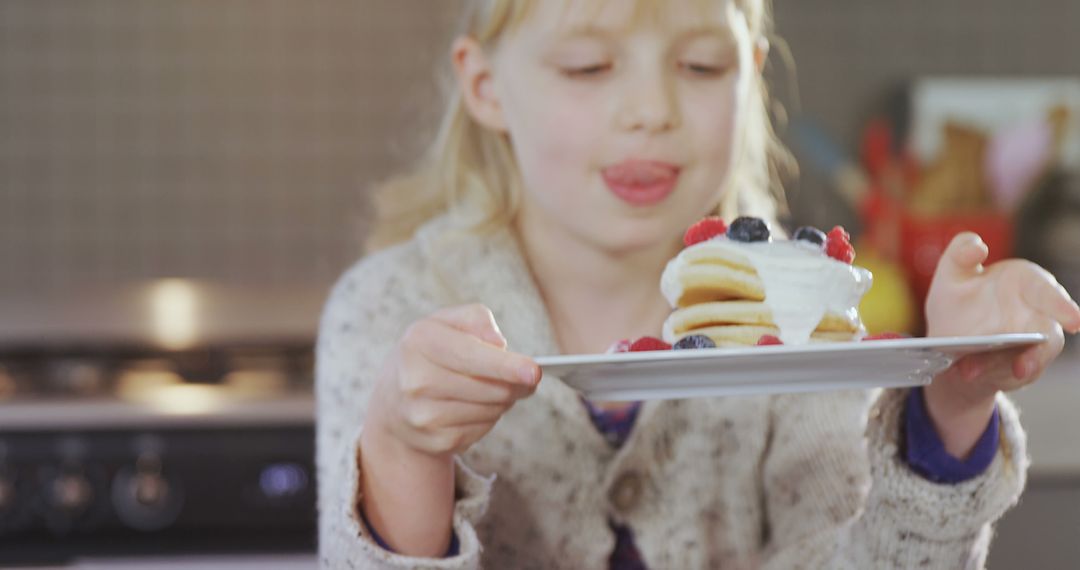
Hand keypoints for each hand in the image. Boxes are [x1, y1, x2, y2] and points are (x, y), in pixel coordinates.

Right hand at [359, 304, 538, 555]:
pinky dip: (488, 417)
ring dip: (503, 399)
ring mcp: (423, 415)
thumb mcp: (445, 322)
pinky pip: (483, 428)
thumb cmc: (430, 352)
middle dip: (515, 382)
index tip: (534, 372)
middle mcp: (416, 380)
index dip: (505, 365)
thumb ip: (475, 319)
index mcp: (419, 342)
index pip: (470, 355)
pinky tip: (472, 407)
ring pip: (492, 409)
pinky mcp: (435, 441)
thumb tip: (499, 344)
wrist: (393, 400)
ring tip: (489, 388)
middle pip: (490, 387)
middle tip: (523, 376)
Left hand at [923, 232, 1079, 457]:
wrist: (946, 340)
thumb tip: (977, 245)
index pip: (1049, 293)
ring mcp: (1029, 345)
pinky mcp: (1017, 368)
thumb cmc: (957, 299)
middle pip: (1048, 335)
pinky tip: (968, 373)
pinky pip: (1009, 374)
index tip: (1074, 320)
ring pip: (1029, 359)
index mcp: (1026, 284)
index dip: (1062, 306)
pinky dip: (991, 374)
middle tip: (1024, 367)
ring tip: (971, 370)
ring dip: (1004, 367)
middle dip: (1038, 353)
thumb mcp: (952, 274)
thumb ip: (961, 253)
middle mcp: (1035, 316)